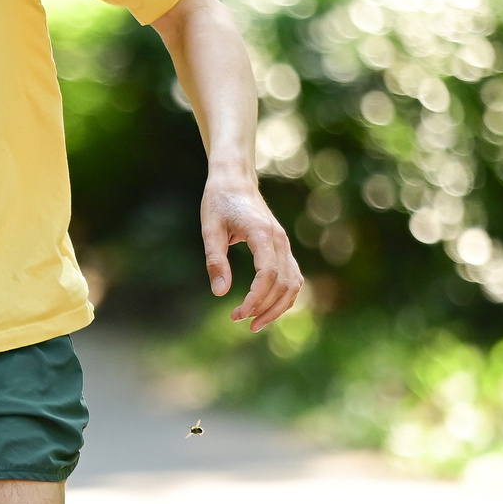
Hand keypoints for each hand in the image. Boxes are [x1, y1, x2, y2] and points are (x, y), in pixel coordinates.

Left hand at [202, 173, 303, 331]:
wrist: (235, 181)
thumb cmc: (219, 202)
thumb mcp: (209, 229)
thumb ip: (215, 260)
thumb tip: (220, 293)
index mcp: (261, 233)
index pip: (267, 274)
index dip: (255, 298)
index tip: (237, 314)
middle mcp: (279, 240)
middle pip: (283, 284)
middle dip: (264, 308)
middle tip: (239, 320)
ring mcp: (284, 245)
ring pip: (293, 284)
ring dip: (277, 307)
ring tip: (254, 322)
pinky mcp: (283, 248)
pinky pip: (292, 278)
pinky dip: (284, 297)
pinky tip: (266, 308)